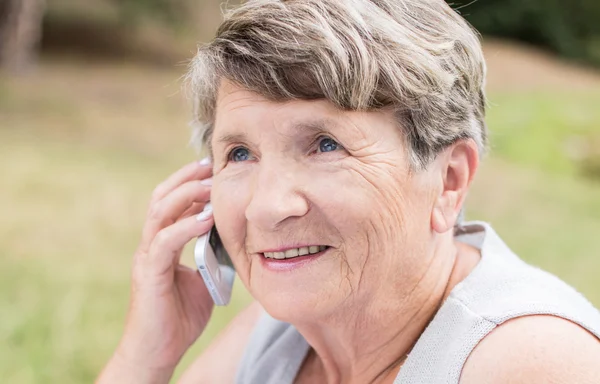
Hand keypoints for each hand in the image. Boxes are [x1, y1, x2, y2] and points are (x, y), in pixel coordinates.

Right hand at [98, 160, 214, 382]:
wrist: (158, 352)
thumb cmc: (179, 318)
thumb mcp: (203, 281)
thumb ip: (212, 258)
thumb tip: (234, 241)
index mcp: (162, 244)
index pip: (171, 203)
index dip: (189, 183)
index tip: (212, 168)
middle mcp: (151, 245)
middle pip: (161, 198)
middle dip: (187, 178)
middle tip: (211, 165)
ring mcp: (147, 257)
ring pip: (160, 213)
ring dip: (187, 195)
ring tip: (210, 185)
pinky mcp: (149, 274)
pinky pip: (165, 242)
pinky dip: (185, 227)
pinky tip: (207, 219)